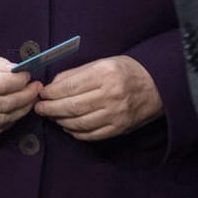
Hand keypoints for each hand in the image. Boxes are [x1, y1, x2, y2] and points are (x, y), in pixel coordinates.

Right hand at [0, 47, 40, 133]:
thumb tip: (17, 69)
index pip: (4, 84)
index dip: (21, 80)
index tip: (28, 74)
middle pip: (7, 103)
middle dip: (27, 96)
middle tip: (36, 87)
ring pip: (4, 119)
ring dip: (22, 110)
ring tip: (30, 99)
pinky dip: (9, 121)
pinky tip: (15, 111)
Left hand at [35, 56, 161, 140]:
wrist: (158, 86)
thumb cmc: (127, 71)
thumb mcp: (103, 62)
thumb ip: (77, 73)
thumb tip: (53, 86)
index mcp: (105, 73)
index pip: (69, 86)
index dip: (51, 92)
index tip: (42, 93)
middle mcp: (111, 95)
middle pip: (71, 107)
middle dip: (50, 109)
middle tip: (39, 108)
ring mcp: (116, 114)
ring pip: (78, 123)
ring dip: (60, 121)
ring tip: (52, 116)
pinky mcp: (119, 128)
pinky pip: (91, 135)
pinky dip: (75, 132)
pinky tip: (68, 126)